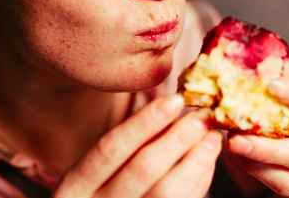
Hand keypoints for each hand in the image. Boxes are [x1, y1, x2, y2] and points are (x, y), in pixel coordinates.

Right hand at [52, 94, 222, 197]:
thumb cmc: (97, 195)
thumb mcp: (94, 174)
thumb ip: (123, 147)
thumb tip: (168, 109)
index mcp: (75, 186)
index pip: (110, 147)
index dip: (144, 123)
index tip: (175, 100)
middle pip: (142, 169)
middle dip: (177, 139)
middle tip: (202, 116)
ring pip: (167, 193)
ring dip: (195, 162)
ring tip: (212, 138)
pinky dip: (198, 183)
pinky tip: (207, 164)